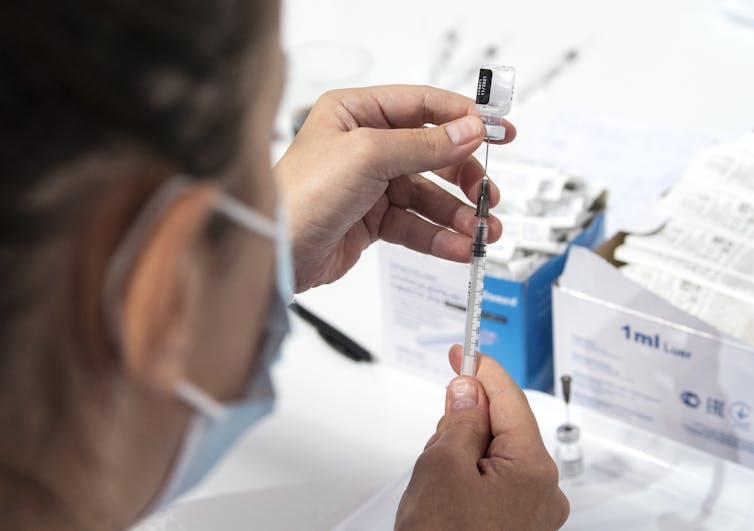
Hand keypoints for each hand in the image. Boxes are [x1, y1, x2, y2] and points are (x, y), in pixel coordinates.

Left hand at [273, 85, 514, 291]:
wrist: (276, 253)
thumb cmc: (300, 194)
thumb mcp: (367, 156)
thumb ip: (423, 144)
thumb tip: (467, 131)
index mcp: (355, 113)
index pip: (421, 106)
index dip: (463, 118)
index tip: (498, 130)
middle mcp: (364, 146)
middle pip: (431, 154)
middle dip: (463, 176)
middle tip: (487, 194)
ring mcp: (369, 185)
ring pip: (427, 196)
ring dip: (456, 214)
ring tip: (480, 230)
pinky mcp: (371, 221)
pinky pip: (415, 225)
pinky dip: (438, 236)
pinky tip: (457, 246)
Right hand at [395, 345, 568, 529]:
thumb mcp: (442, 466)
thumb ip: (460, 419)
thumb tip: (469, 389)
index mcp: (533, 469)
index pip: (509, 399)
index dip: (483, 369)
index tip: (465, 350)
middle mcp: (544, 490)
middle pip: (505, 427)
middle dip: (469, 421)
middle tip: (438, 435)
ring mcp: (534, 512)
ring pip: (497, 455)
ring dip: (466, 451)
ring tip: (437, 480)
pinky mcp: (518, 525)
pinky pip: (496, 481)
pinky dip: (471, 474)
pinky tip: (447, 492)